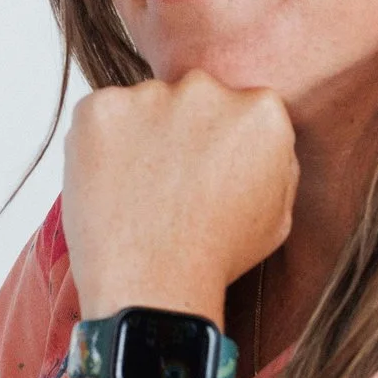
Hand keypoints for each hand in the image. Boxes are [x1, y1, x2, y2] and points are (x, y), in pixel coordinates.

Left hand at [61, 72, 297, 323]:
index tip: (207, 173)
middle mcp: (207, 90)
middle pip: (191, 98)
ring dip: (140, 137)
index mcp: (260, 111)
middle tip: (168, 183)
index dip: (219, 143)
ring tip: (138, 193)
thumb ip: (276, 162)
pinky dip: (101, 145)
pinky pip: (100, 116)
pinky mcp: (100, 108)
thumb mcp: (277, 216)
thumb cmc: (216, 259)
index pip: (239, 107)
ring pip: (144, 106)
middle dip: (181, 130)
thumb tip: (260, 137)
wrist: (152, 287)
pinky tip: (111, 188)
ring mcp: (149, 96)